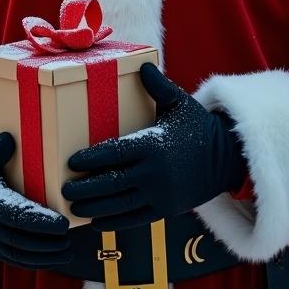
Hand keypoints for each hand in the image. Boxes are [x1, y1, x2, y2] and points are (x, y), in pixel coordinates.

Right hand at [0, 132, 70, 268]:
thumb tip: (8, 140)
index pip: (16, 216)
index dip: (40, 222)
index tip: (63, 224)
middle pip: (21, 239)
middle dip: (48, 242)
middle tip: (70, 237)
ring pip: (19, 254)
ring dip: (45, 256)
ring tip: (68, 250)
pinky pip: (14, 260)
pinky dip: (35, 263)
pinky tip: (54, 258)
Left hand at [62, 63, 246, 230]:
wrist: (225, 159)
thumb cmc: (197, 128)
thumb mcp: (179, 104)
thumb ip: (158, 87)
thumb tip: (143, 66)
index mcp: (154, 144)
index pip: (115, 152)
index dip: (91, 159)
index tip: (71, 162)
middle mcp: (155, 172)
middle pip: (112, 183)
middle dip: (85, 188)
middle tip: (64, 189)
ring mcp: (160, 194)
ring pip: (120, 205)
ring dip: (94, 208)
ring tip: (74, 207)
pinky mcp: (166, 210)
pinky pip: (135, 219)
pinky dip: (114, 222)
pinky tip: (96, 222)